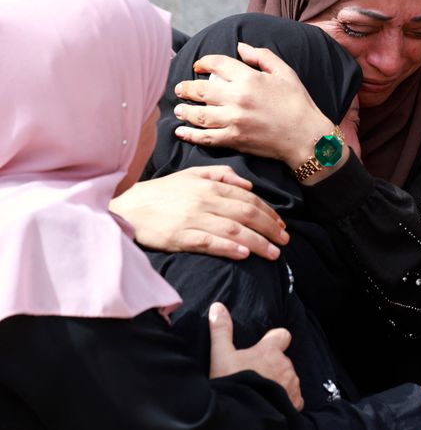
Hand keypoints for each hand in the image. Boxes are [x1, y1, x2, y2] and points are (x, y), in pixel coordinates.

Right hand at [110, 165, 287, 259]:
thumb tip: (247, 184)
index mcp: (209, 185)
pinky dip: (228, 248)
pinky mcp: (179, 236)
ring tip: (274, 253)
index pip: (248, 198)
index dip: (268, 212)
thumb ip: (220, 174)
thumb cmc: (162, 193)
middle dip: (269, 228)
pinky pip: (208, 242)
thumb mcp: (190, 175)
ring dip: (257, 242)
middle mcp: (204, 200)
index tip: (281, 225)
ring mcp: (192, 218)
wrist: (127, 209)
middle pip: (246, 214)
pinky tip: (244, 255)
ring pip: (233, 230)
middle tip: (285, 240)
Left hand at [172, 42, 341, 171]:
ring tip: (179, 109)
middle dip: (186, 88)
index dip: (203, 62)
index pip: (216, 63)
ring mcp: (234, 120)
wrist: (307, 137)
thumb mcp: (285, 73)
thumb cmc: (298, 104)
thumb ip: (262, 56)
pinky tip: (181, 132)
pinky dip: (190, 135)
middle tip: (180, 89)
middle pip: (200, 89)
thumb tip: (240, 47)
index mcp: (249, 78)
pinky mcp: (234, 139)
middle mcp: (237, 98)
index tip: (198, 66)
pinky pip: (205, 137)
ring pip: (198, 114)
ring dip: (184, 111)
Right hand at [208, 302, 303, 410]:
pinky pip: (294, 398)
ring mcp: (292, 384)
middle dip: (272, 366)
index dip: (275, 340)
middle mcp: (285, 365)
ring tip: (259, 394)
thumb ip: (221, 330)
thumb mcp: (220, 355)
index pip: (282, 335)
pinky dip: (286, 401)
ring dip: (279, 383)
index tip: (264, 348)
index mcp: (270, 351)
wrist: (242, 416)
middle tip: (253, 377)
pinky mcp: (295, 402)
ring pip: (289, 379)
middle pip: (282, 360)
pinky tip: (270, 405)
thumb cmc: (231, 383)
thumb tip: (217, 307)